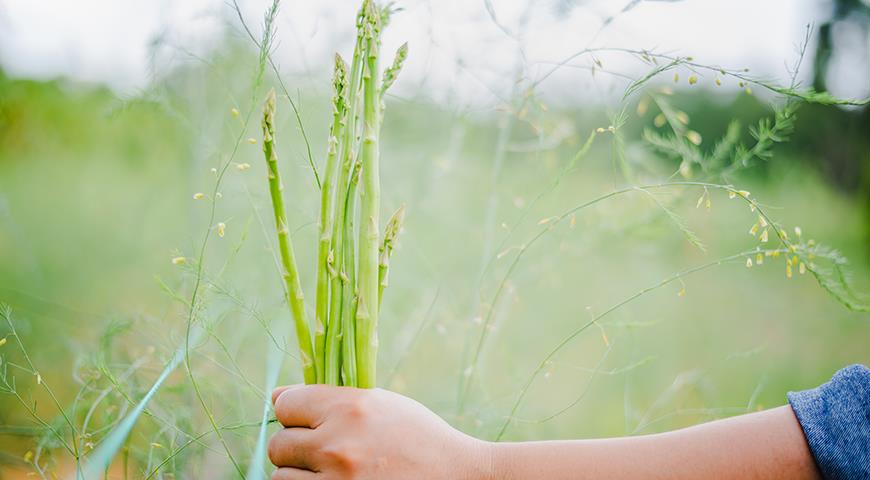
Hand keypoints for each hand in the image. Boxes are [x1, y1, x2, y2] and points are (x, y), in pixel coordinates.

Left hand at [269, 385, 491, 478]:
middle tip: (321, 450)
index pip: (284, 406)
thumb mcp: (380, 403)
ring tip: (331, 470)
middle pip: (279, 444)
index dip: (293, 413)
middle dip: (295, 446)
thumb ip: (329, 398)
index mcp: (350, 407)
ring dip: (300, 474)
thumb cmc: (416, 436)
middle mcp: (338, 443)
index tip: (307, 421)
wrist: (456, 476)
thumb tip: (276, 396)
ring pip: (282, 476)